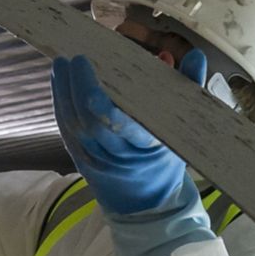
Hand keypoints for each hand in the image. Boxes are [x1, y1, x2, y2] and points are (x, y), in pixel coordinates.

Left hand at [51, 50, 205, 214]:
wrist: (144, 199)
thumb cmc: (167, 154)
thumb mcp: (185, 126)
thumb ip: (190, 88)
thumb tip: (195, 56)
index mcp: (147, 146)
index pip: (122, 127)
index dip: (104, 106)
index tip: (93, 74)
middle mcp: (117, 155)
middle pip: (91, 124)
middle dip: (78, 90)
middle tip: (77, 59)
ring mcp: (95, 158)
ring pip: (73, 125)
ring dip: (64, 92)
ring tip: (63, 62)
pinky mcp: (79, 156)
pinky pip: (66, 128)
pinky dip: (60, 102)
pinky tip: (59, 79)